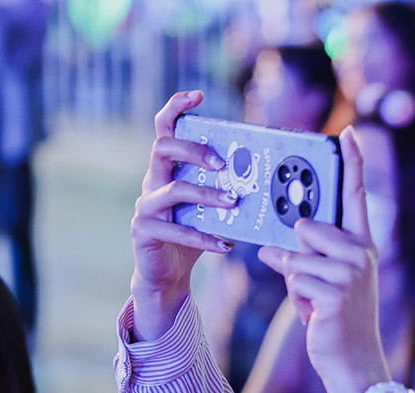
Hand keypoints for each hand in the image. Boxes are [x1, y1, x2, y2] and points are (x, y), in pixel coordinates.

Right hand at [130, 90, 236, 339]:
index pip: (164, 129)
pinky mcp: (145, 232)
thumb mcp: (209, 209)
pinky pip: (177, 231)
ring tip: (234, 202)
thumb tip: (269, 178)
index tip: (198, 95)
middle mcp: (152, 182)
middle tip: (224, 164)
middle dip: (195, 150)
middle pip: (163, 149)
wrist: (166, 275)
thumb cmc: (191, 235)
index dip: (176, 108)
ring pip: (174, 191)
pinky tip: (226, 246)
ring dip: (207, 195)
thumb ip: (226, 190)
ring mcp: (145, 207)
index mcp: (167, 170)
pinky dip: (204, 238)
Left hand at [258, 127, 389, 392]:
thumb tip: (268, 249)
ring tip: (315, 301)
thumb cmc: (336, 319)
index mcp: (361, 245)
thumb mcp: (322, 281)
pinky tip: (315, 312)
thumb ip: (305, 258)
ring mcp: (351, 271)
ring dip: (295, 280)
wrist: (353, 359)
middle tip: (315, 284)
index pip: (355, 196)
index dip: (353, 163)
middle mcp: (361, 252)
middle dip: (297, 254)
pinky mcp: (336, 291)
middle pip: (307, 226)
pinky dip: (296, 296)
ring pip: (296, 254)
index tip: (348, 132)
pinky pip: (295, 277)